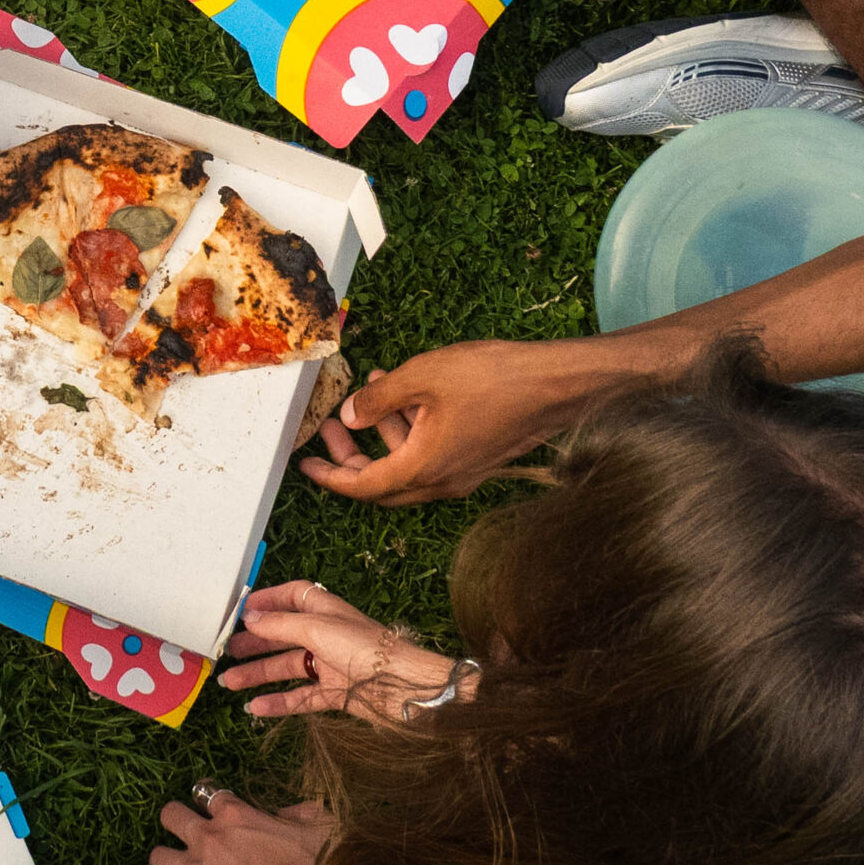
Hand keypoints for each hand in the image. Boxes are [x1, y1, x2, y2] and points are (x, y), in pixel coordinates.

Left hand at [148, 793, 329, 864]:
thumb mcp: (320, 829)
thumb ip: (301, 813)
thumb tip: (287, 813)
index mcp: (236, 815)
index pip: (210, 793)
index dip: (209, 799)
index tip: (210, 807)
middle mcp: (208, 838)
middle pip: (171, 816)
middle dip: (174, 821)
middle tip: (182, 834)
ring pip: (158, 857)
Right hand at [221, 578, 452, 723]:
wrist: (404, 687)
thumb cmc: (366, 648)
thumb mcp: (317, 628)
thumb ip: (280, 624)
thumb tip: (249, 618)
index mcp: (324, 610)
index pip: (292, 596)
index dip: (267, 600)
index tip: (240, 611)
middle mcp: (326, 635)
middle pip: (283, 635)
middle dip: (254, 642)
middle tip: (227, 651)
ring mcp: (330, 665)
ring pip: (287, 668)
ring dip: (258, 674)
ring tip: (228, 682)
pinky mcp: (335, 693)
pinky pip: (300, 697)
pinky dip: (278, 702)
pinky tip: (256, 708)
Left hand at [297, 342, 589, 505]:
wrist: (558, 386)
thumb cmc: (494, 379)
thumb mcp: (421, 378)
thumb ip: (378, 399)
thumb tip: (350, 416)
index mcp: (423, 467)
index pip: (363, 486)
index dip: (330, 476)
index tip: (306, 463)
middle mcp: (442, 480)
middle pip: (382, 483)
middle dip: (350, 458)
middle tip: (327, 429)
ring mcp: (463, 472)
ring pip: (407, 466)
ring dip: (381, 436)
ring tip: (365, 394)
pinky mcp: (478, 458)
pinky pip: (431, 454)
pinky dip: (410, 430)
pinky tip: (403, 393)